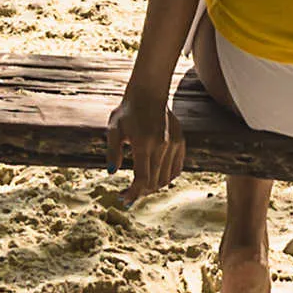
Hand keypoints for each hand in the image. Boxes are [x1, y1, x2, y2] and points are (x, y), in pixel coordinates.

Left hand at [108, 79, 184, 201]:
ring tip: (140, 187)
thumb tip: (111, 172)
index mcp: (143, 143)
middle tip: (128, 194)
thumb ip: (112, 151)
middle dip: (140, 192)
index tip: (124, 199)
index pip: (142, 178)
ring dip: (153, 186)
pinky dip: (166, 178)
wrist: (149, 93)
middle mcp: (162, 145)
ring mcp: (174, 144)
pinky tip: (155, 176)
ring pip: (166, 179)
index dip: (133, 193)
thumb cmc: (127, 111)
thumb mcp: (114, 128)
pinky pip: (176, 169)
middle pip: (154, 182)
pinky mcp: (181, 142)